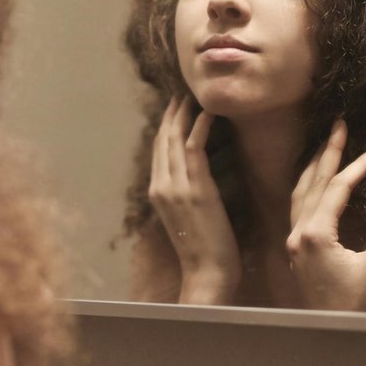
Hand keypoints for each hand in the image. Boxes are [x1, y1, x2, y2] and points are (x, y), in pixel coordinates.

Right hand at [149, 96, 241, 304]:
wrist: (207, 272)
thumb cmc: (204, 250)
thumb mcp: (187, 217)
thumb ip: (186, 194)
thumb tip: (197, 176)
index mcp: (157, 193)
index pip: (158, 150)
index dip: (166, 127)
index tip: (175, 108)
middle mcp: (160, 186)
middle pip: (162, 140)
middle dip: (171, 115)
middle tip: (182, 94)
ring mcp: (175, 187)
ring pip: (175, 139)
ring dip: (184, 114)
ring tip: (194, 97)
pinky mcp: (195, 188)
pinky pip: (194, 148)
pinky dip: (200, 127)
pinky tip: (208, 113)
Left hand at [287, 119, 365, 312]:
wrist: (334, 335)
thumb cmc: (358, 304)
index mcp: (315, 235)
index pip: (337, 188)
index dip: (359, 165)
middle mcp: (298, 233)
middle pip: (312, 183)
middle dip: (328, 152)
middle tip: (340, 124)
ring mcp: (294, 241)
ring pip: (300, 193)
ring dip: (315, 167)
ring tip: (329, 144)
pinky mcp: (297, 249)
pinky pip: (299, 207)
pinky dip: (309, 187)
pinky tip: (317, 179)